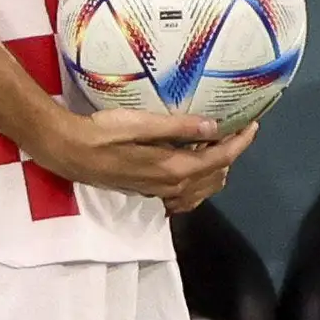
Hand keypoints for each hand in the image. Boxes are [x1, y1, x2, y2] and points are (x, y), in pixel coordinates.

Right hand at [37, 104, 240, 206]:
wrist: (67, 151)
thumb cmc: (102, 133)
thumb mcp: (142, 123)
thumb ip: (180, 128)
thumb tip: (214, 127)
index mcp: (175, 169)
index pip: (221, 158)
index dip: (240, 142)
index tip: (252, 125)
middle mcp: (172, 187)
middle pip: (216, 175)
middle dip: (230, 153)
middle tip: (233, 129)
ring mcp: (159, 194)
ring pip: (202, 188)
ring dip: (215, 168)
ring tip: (216, 144)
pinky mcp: (148, 193)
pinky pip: (185, 195)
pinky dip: (198, 183)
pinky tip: (192, 166)